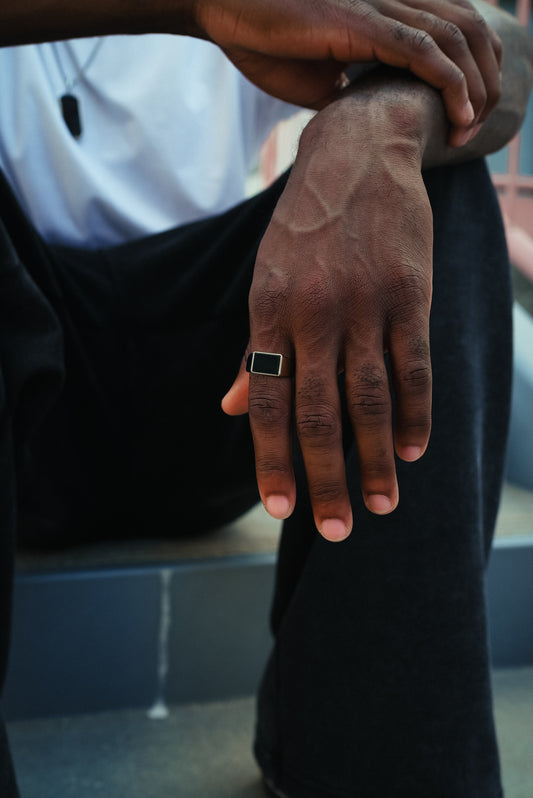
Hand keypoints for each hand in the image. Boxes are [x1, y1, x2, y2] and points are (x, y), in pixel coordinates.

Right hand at [195, 0, 501, 142]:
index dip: (475, 72)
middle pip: (470, 31)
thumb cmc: (266, 39)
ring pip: (457, 40)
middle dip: (486, 83)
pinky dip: (451, 84)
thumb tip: (364, 122)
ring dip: (475, 90)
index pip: (457, 30)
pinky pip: (422, 51)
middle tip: (475, 129)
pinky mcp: (360, 20)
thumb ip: (351, 93)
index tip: (467, 118)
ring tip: (470, 130)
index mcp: (389, 7)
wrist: (223, 8)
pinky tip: (460, 116)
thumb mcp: (318, 79)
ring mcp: (380, 4)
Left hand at [223, 80, 435, 540]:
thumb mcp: (265, 280)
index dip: (272, 460)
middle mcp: (313, 313)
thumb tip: (232, 408)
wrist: (356, 156)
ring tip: (381, 505)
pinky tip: (415, 450)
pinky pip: (413, 365)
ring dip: (377, 459)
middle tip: (337, 530)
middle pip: (319, 413)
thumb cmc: (303, 231)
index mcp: (269, 313)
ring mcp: (364, 303)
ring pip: (370, 399)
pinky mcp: (409, 293)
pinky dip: (416, 412)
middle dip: (327, 478)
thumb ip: (255, 349)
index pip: (267, 403)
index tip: (281, 509)